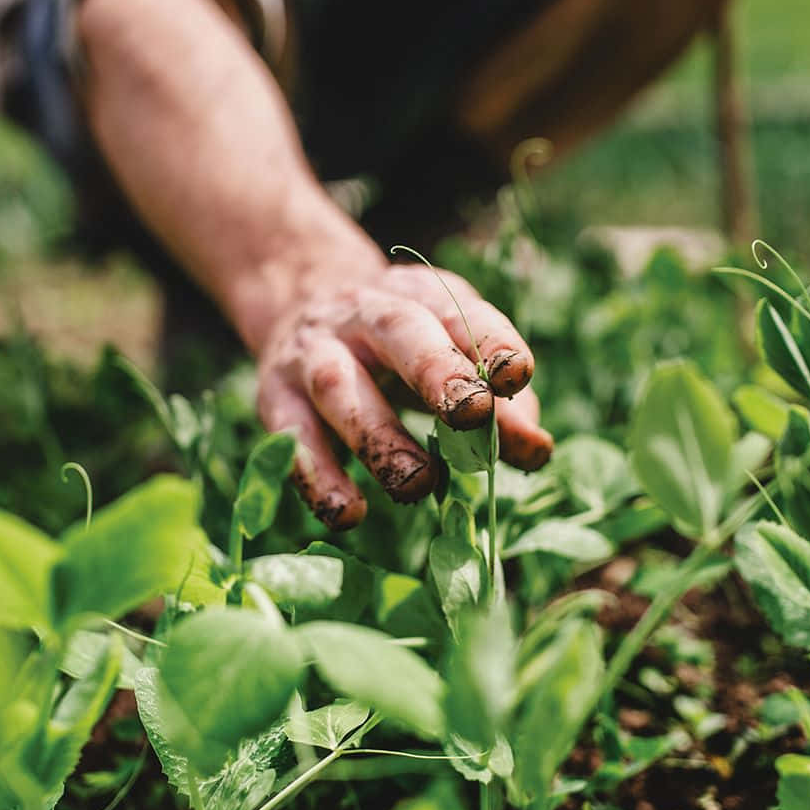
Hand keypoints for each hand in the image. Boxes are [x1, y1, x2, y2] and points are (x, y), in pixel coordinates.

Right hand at [250, 263, 552, 529]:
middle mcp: (365, 314)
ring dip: (379, 437)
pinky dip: (319, 477)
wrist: (300, 304)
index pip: (461, 313)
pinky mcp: (274, 396)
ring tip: (417, 485)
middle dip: (435, 372)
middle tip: (471, 414)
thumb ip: (499, 404)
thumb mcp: (452, 355)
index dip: (490, 342)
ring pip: (340, 388)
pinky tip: (349, 513)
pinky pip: (292, 437)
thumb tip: (535, 451)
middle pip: (400, 334)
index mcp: (422, 296)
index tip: (518, 374)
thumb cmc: (402, 348)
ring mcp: (313, 353)